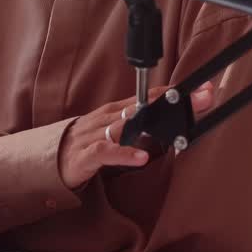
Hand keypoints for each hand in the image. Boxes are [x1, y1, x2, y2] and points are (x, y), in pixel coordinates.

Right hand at [58, 82, 215, 189]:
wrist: (48, 161)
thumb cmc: (86, 144)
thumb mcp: (116, 133)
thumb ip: (140, 128)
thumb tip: (171, 127)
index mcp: (117, 111)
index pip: (149, 97)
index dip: (176, 93)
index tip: (204, 90)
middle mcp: (108, 118)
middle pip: (144, 106)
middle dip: (172, 102)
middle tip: (201, 100)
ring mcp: (96, 134)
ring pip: (126, 124)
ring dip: (153, 123)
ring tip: (176, 122)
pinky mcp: (85, 155)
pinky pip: (106, 152)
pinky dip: (124, 153)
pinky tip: (142, 157)